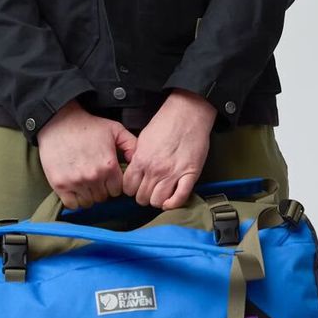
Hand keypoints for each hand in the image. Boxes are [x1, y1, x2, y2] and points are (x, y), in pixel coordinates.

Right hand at [37, 101, 139, 210]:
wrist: (59, 123)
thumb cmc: (87, 126)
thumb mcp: (115, 129)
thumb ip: (131, 144)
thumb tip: (138, 161)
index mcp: (109, 166)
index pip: (117, 190)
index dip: (113, 184)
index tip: (107, 178)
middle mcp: (94, 176)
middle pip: (103, 197)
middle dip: (101, 189)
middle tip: (95, 179)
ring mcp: (76, 182)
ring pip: (88, 202)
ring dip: (88, 195)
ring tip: (85, 183)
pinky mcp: (60, 184)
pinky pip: (72, 204)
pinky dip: (74, 200)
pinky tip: (75, 189)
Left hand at [120, 91, 217, 209]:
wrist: (187, 114)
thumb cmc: (166, 123)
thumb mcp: (143, 139)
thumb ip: (137, 157)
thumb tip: (133, 171)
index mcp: (141, 160)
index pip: (128, 188)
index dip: (131, 190)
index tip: (136, 187)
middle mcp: (155, 170)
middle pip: (142, 198)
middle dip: (144, 196)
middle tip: (149, 190)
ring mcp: (173, 174)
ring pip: (158, 201)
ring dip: (158, 200)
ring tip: (160, 193)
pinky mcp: (190, 174)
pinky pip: (179, 198)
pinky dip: (174, 204)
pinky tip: (171, 201)